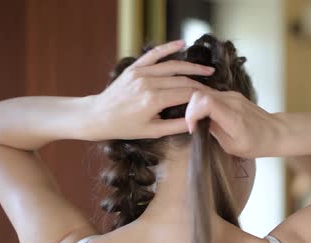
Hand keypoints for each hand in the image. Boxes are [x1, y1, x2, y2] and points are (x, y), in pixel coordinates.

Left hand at [90, 40, 214, 139]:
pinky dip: (168, 47)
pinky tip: (182, 43)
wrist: (98, 116)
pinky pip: (154, 54)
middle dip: (199, 84)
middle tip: (212, 88)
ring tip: (207, 70)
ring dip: (191, 67)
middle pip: (181, 80)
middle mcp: (147, 83)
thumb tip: (196, 122)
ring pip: (172, 66)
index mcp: (153, 100)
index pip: (185, 94)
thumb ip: (176, 126)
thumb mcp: (152, 131)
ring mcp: (140, 73)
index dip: (201, 96)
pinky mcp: (135, 67)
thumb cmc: (124, 127)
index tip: (212, 98)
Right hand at [184, 90, 278, 158]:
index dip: (193, 113)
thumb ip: (215, 132)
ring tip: (198, 122)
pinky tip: (207, 116)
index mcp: (233, 117)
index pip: (206, 103)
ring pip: (205, 93)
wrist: (275, 132)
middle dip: (191, 109)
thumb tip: (200, 123)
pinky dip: (204, 104)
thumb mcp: (232, 146)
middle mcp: (233, 102)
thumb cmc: (256, 143)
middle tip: (192, 125)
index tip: (193, 127)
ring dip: (196, 106)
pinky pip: (213, 95)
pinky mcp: (233, 95)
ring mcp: (233, 96)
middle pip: (201, 95)